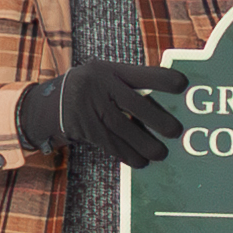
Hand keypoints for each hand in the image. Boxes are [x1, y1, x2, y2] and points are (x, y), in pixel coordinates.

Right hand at [17, 61, 187, 166]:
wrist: (50, 103)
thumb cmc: (91, 90)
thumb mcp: (105, 77)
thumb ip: (129, 85)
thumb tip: (166, 105)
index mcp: (110, 70)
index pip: (141, 73)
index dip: (162, 79)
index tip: (183, 84)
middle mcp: (100, 86)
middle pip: (134, 103)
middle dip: (157, 119)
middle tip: (176, 132)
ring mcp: (90, 107)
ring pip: (123, 128)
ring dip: (144, 144)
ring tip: (162, 154)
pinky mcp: (85, 128)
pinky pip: (110, 144)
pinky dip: (127, 155)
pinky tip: (141, 162)